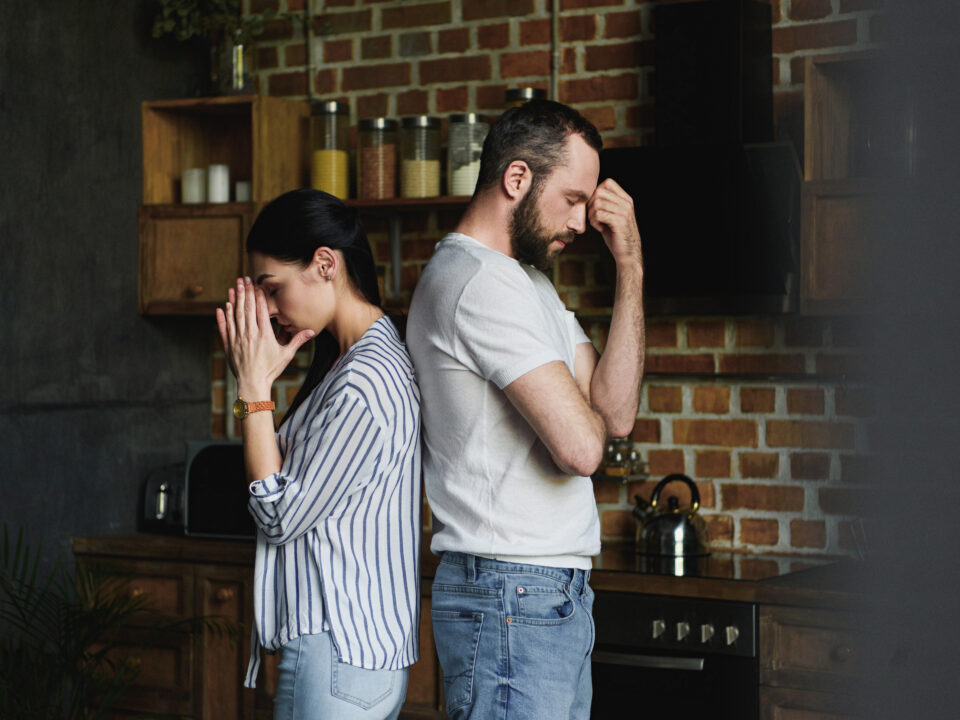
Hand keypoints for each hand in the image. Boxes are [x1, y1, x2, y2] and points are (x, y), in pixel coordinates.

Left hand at [216, 277, 314, 397]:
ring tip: (234, 287)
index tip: (258, 284)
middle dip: (246, 292)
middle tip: (244, 279)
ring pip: (235, 315)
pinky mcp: (229, 345)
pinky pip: (225, 328)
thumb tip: (312, 331)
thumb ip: (297, 340)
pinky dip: (223, 317)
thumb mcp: (286, 355)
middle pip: (247, 309)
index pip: (261, 310)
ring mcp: (238, 339)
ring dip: (234, 300)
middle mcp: (250, 335)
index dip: (259, 296)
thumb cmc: (271, 370)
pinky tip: (223, 307)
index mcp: (264, 335)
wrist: (253, 384)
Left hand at [587, 178, 642, 267]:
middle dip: (591, 205)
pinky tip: (600, 229)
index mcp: (626, 199)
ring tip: (597, 224)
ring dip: (592, 215)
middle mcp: (626, 203)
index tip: (595, 207)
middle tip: (594, 217)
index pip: (607, 182)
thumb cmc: (616, 235)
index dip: (596, 193)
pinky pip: (598, 214)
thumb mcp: (612, 215)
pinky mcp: (619, 222)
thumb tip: (587, 196)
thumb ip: (605, 204)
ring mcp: (624, 212)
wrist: (628, 253)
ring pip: (597, 203)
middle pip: (599, 192)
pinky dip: (594, 222)